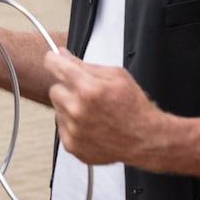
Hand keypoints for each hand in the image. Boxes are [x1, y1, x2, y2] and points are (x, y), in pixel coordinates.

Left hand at [43, 49, 166, 166]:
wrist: (146, 139)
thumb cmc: (134, 108)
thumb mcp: (116, 75)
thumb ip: (85, 64)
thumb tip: (63, 55)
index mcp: (88, 89)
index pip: (54, 65)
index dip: (54, 60)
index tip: (54, 60)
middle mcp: (77, 110)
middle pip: (54, 89)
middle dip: (67, 88)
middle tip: (86, 94)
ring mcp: (74, 130)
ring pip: (57, 108)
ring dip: (69, 107)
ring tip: (92, 112)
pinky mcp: (72, 145)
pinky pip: (61, 127)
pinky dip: (72, 125)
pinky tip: (91, 124)